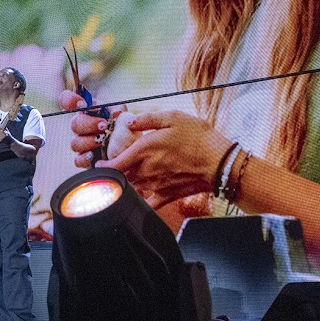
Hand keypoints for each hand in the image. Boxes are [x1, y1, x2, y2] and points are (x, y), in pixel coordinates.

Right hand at [60, 90, 129, 168]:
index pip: (68, 100)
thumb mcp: (122, 114)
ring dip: (88, 141)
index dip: (69, 100)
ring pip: (75, 143)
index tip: (82, 103)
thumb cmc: (123, 127)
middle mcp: (81, 126)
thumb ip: (117, 110)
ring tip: (102, 141)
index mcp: (86, 111)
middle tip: (104, 125)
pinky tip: (94, 155)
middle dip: (88, 124)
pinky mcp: (84, 159)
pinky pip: (78, 160)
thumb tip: (115, 113)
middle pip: (74, 124)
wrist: (128, 147)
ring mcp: (81, 143)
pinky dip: (85, 158)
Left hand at [100, 110, 232, 209]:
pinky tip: (139, 197)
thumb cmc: (199, 138)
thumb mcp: (173, 117)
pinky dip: (141, 201)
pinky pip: (148, 203)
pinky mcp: (167, 195)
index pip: (115, 163)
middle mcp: (147, 170)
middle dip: (115, 172)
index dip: (104, 166)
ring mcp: (156, 185)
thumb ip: (148, 119)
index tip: (99, 165)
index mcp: (145, 150)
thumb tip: (129, 120)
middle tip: (114, 167)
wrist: (220, 163)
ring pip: (132, 187)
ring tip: (127, 176)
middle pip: (122, 176)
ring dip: (127, 183)